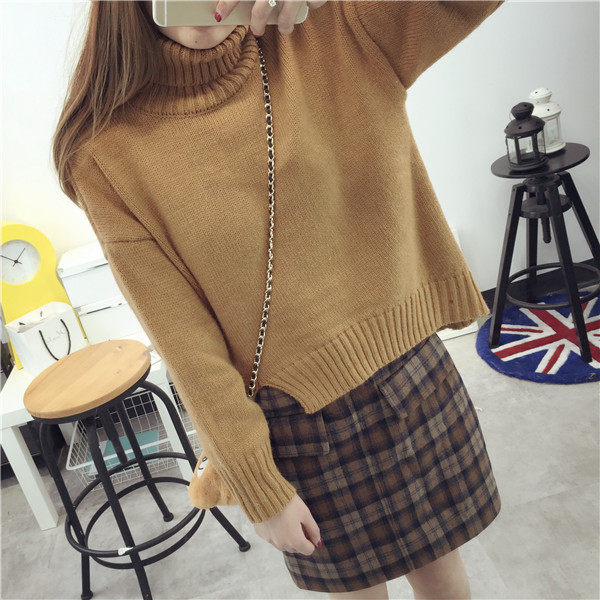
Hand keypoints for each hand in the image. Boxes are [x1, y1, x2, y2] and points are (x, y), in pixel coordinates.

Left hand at [214, 0, 328, 36]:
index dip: (227, 3)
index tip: (218, 15)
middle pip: (261, 11)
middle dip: (257, 24)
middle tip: (257, 31)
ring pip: (285, 17)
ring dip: (284, 25)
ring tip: (284, 28)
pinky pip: (312, 4)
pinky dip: (311, 4)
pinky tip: (308, 2)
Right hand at [253, 492, 322, 554]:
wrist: (264, 494)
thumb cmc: (287, 503)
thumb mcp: (305, 513)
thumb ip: (313, 529)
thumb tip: (317, 541)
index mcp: (295, 540)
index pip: (308, 550)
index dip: (310, 539)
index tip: (307, 528)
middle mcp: (282, 544)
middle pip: (296, 548)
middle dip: (299, 538)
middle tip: (297, 521)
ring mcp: (271, 541)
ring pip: (284, 544)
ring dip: (287, 536)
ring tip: (286, 519)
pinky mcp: (262, 535)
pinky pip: (273, 538)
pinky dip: (276, 532)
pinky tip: (276, 519)